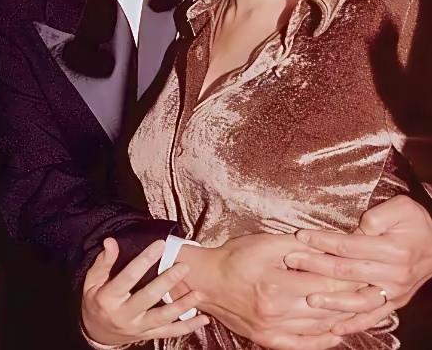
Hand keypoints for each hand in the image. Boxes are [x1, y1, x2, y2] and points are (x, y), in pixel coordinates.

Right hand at [81, 238, 208, 345]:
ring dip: (182, 306)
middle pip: (148, 298)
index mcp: (108, 298)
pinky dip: (187, 327)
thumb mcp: (92, 281)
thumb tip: (111, 241)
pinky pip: (169, 333)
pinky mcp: (147, 335)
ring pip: (162, 319)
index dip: (144, 260)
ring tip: (198, 293)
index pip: (128, 277)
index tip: (160, 244)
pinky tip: (203, 319)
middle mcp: (124, 315)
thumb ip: (104, 262)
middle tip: (184, 267)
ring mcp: (137, 328)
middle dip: (167, 282)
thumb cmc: (96, 300)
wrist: (96, 333)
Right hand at [178, 232, 357, 349]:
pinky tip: (337, 332)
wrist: (207, 281)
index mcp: (277, 286)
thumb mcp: (268, 244)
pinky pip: (303, 345)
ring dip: (343, 320)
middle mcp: (277, 313)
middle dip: (354, 300)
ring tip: (363, 310)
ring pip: (319, 329)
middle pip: (327, 309)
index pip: (326, 285)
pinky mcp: (268, 341)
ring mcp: (273, 331)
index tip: (370, 274)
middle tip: (375, 292)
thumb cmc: (235, 256)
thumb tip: (331, 245)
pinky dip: (324, 340)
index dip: (351, 280)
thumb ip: (301, 246)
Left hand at [286, 195, 431, 334]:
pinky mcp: (394, 303)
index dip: (322, 241)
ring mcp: (393, 292)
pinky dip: (353, 323)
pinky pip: (372, 317)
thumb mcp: (402, 208)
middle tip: (292, 261)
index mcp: (392, 250)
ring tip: (308, 299)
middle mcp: (393, 274)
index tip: (301, 236)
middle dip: (315, 266)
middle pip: (346, 272)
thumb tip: (358, 228)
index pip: (348, 246)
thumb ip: (378, 216)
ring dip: (331, 301)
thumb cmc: (415, 222)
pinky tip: (334, 327)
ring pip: (357, 300)